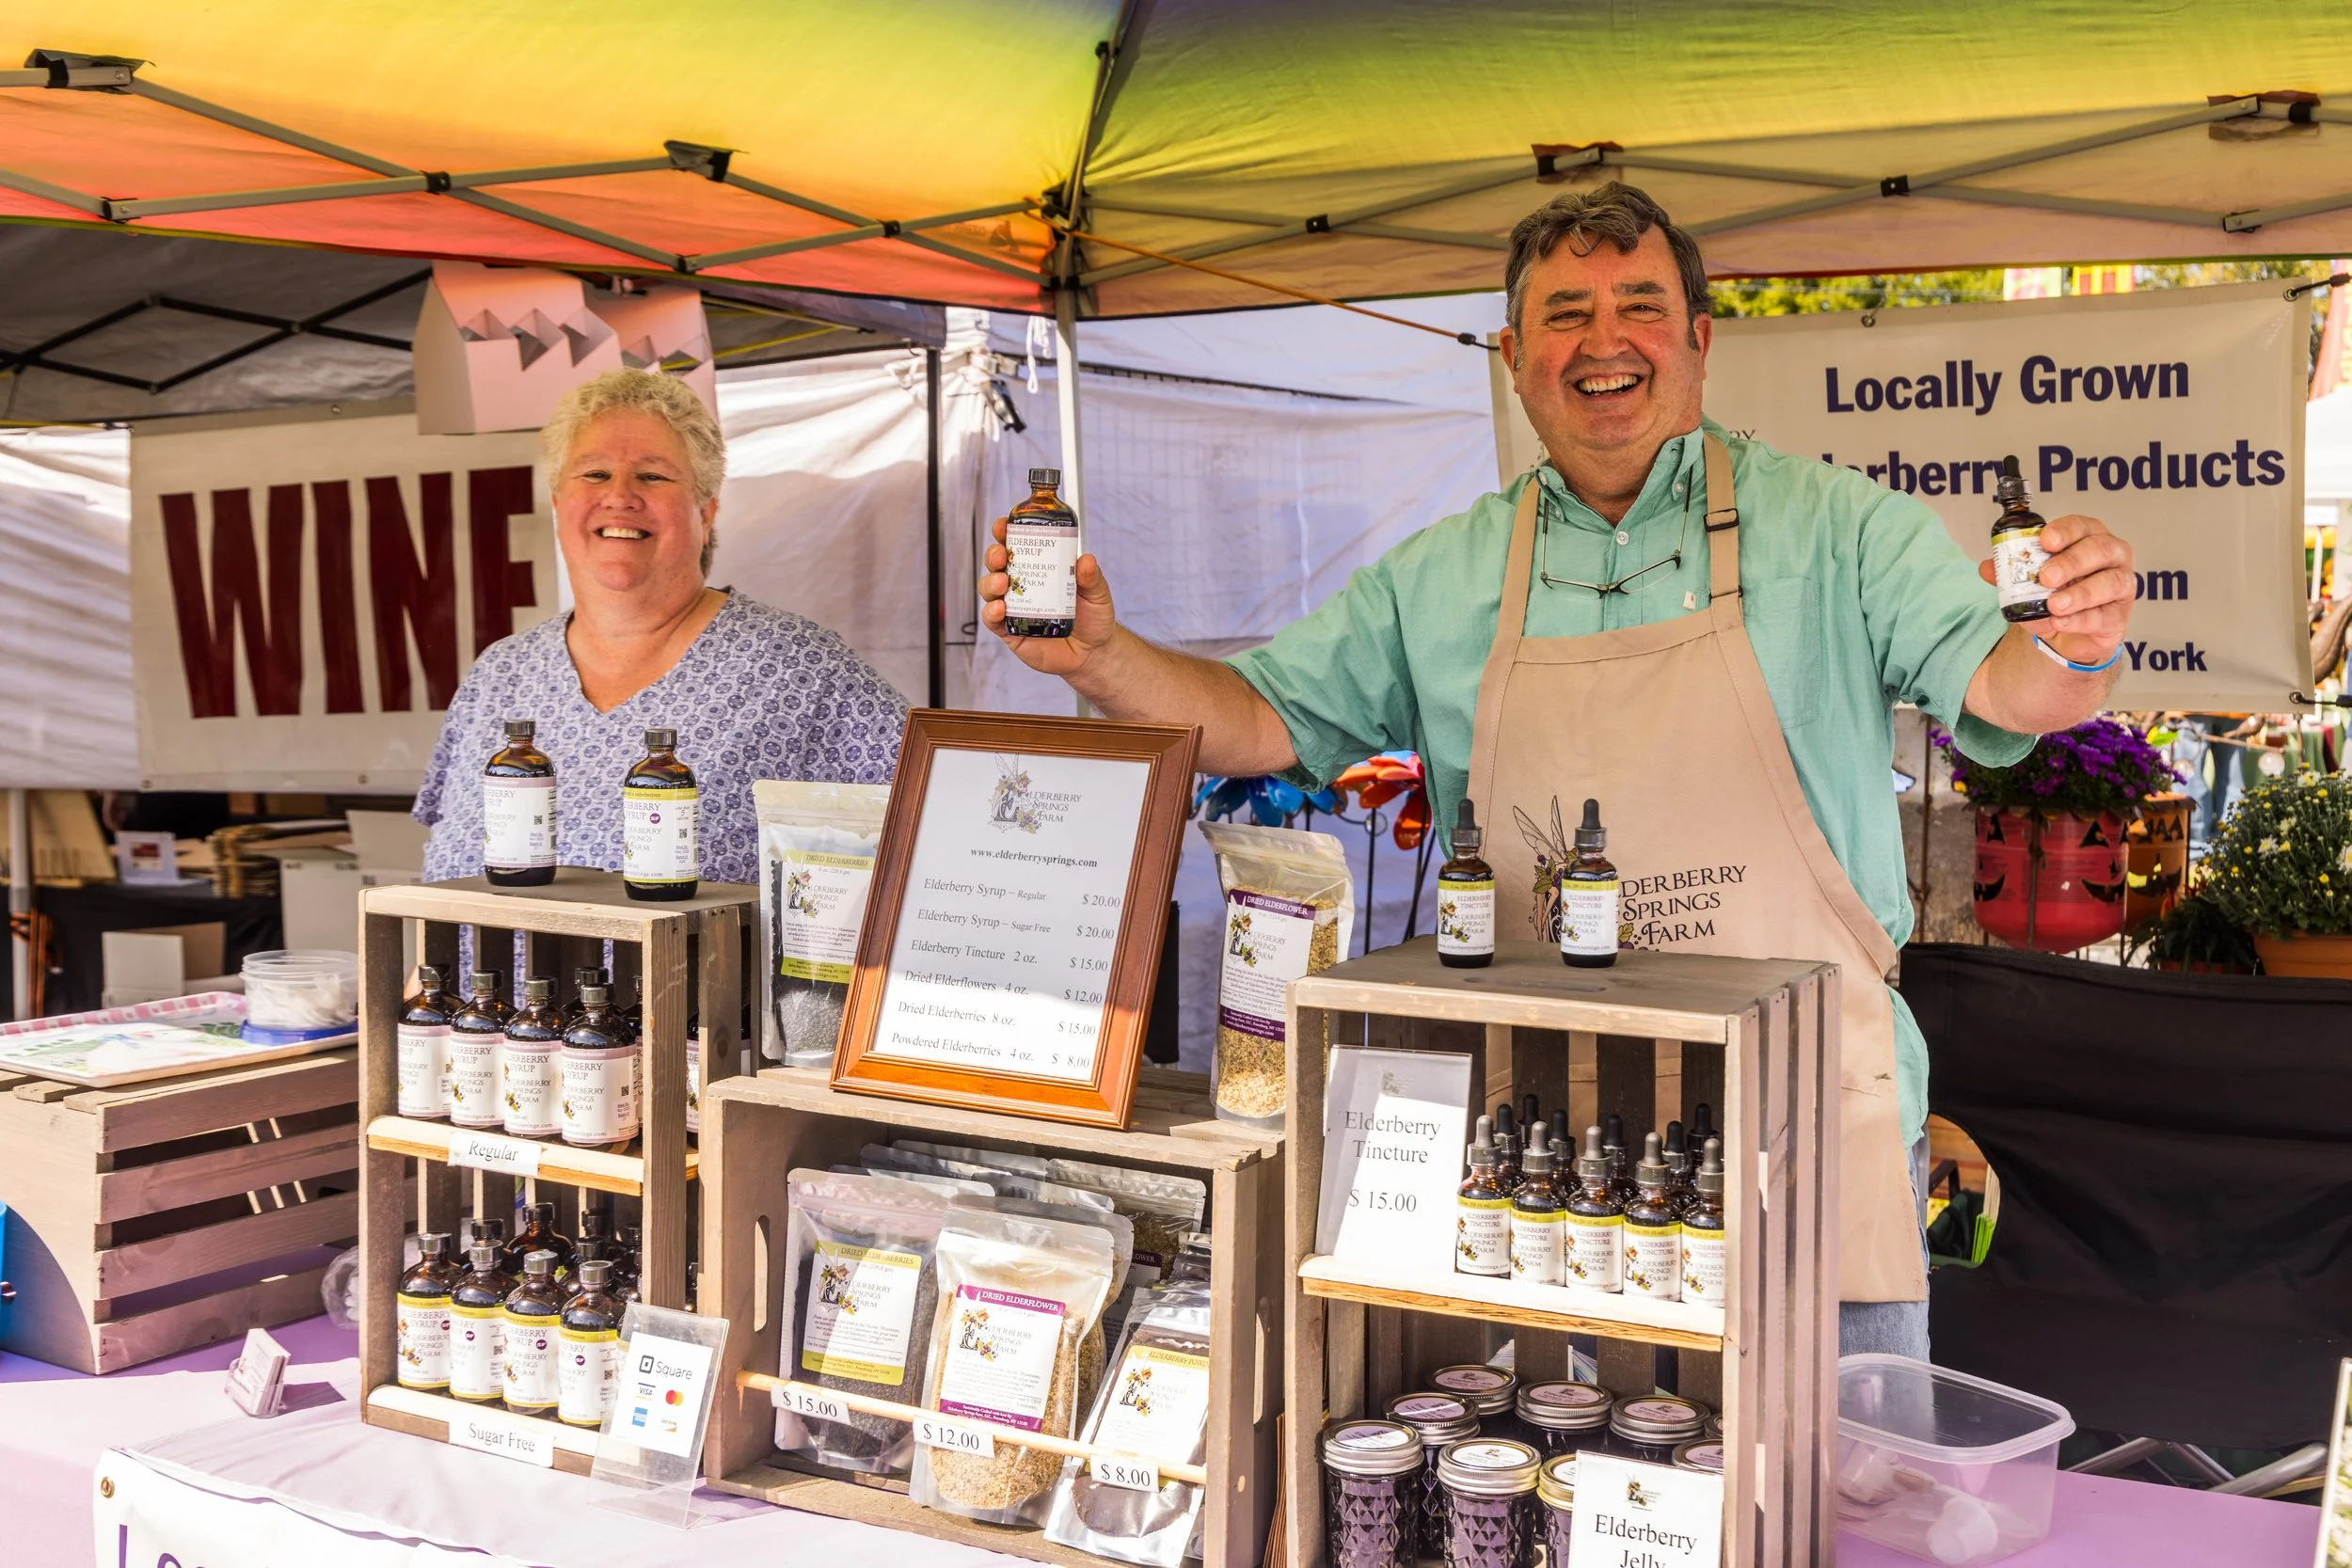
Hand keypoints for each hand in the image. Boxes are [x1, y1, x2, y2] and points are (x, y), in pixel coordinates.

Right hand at [978, 515, 1119, 677]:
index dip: (1006, 533)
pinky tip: (1000, 608)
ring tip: (1003, 581)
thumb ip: (1092, 577)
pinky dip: (991, 612)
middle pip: (997, 564)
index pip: (1017, 545)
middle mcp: (1022, 585)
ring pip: (990, 589)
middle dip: (993, 555)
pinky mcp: (1011, 631)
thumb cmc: (1092, 618)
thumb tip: (1086, 559)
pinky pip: (993, 620)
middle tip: (1002, 554)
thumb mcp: (1097, 593)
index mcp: (1039, 568)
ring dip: (990, 581)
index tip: (1005, 526)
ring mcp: (1014, 607)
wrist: (1093, 653)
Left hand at [1979, 514, 2133, 664]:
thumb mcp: (2031, 584)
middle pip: (2100, 549)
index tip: (2045, 540)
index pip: (2082, 526)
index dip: (2065, 530)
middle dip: (2071, 561)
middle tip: (2046, 576)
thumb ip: (2010, 575)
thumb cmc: (2057, 596)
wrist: (2070, 635)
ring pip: (2109, 582)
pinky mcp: (2119, 616)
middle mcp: (2112, 557)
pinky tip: (2061, 623)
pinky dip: (2080, 620)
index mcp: (2089, 538)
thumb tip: (1987, 567)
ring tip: (2054, 605)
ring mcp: (2121, 585)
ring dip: (2079, 593)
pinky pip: (2103, 616)